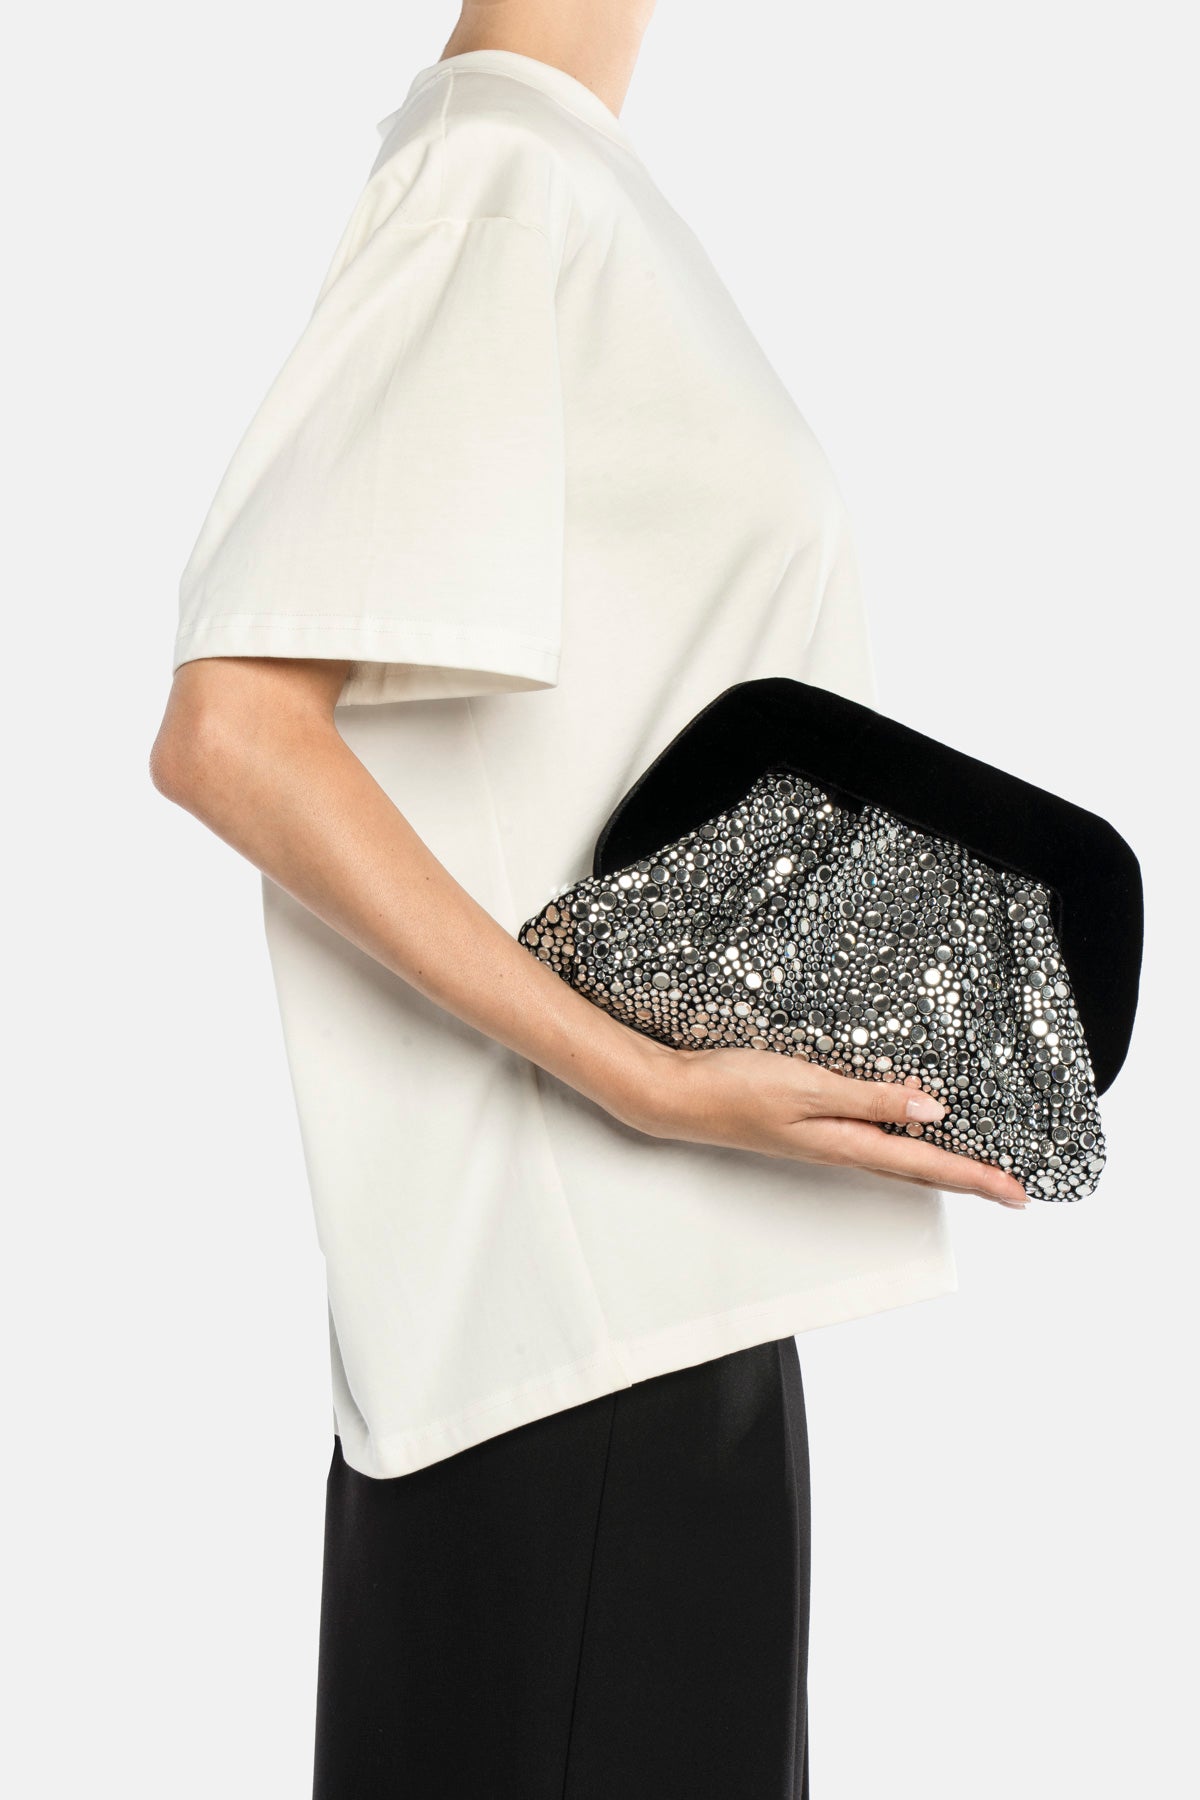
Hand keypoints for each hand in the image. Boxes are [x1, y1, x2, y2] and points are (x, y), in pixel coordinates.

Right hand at [619, 1042, 1030, 1207]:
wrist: (677, 1096)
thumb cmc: (734, 1088)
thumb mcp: (808, 1085)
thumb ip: (869, 1096)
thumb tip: (931, 1109)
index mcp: (845, 1142)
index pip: (927, 1164)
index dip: (976, 1176)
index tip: (1018, 1191)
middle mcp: (840, 1148)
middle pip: (920, 1171)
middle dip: (969, 1179)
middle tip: (1012, 1190)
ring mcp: (824, 1141)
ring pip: (898, 1160)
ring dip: (940, 1167)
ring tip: (976, 1170)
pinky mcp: (809, 1128)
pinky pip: (872, 1143)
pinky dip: (904, 1146)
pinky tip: (907, 1134)